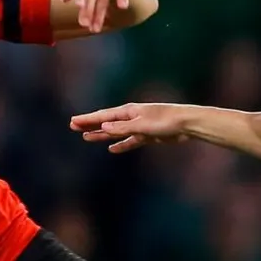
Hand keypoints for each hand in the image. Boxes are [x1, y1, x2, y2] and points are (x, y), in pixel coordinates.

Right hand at [69, 102, 191, 152]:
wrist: (187, 124)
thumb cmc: (166, 121)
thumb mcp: (142, 125)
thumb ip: (123, 127)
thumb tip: (103, 126)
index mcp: (128, 111)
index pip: (103, 116)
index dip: (87, 119)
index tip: (73, 121)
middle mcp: (131, 117)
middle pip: (106, 122)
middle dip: (90, 125)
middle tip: (73, 127)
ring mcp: (139, 126)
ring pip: (116, 132)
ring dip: (102, 135)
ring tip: (87, 138)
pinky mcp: (148, 135)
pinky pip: (130, 141)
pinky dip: (121, 145)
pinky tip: (112, 149)